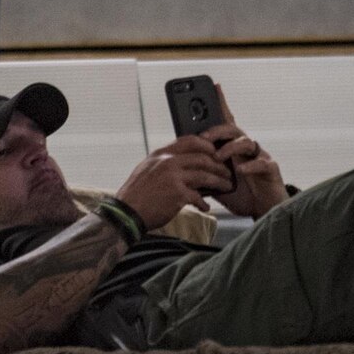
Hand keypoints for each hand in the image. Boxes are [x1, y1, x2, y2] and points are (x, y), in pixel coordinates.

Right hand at [114, 138, 235, 229]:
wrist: (126, 213)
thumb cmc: (137, 194)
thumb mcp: (147, 169)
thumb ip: (164, 163)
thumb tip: (183, 163)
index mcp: (160, 154)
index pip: (189, 140)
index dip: (206, 145)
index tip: (215, 151)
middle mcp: (168, 162)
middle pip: (202, 158)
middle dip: (218, 165)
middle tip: (226, 172)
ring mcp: (173, 177)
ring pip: (205, 175)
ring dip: (218, 182)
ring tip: (225, 186)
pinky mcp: (177, 194)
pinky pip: (198, 196)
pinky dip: (204, 203)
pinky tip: (206, 207)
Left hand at [206, 85, 287, 218]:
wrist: (264, 210)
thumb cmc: (242, 194)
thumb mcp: (218, 182)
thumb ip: (205, 172)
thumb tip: (184, 166)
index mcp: (233, 148)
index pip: (226, 122)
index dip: (221, 104)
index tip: (214, 87)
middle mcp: (247, 149)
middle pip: (233, 129)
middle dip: (217, 130)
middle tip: (204, 138)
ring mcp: (260, 157)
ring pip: (246, 142)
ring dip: (230, 148)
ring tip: (219, 157)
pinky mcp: (270, 170)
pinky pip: (261, 163)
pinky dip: (250, 166)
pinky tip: (241, 171)